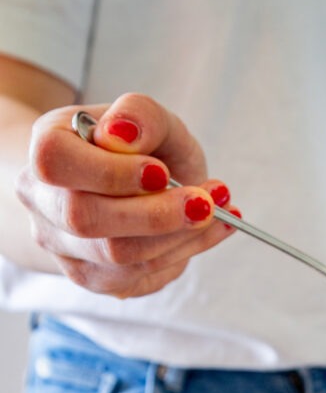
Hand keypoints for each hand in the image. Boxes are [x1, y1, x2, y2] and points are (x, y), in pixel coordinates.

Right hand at [16, 92, 235, 297]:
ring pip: (117, 255)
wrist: (135, 188)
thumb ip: (141, 114)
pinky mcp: (92, 277)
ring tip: (215, 211)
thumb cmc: (142, 150)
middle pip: (86, 218)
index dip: (110, 171)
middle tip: (206, 203)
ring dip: (178, 236)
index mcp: (46, 148)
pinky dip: (183, 252)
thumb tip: (123, 133)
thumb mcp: (152, 120)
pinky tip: (208, 231)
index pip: (56, 160)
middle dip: (155, 214)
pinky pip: (137, 275)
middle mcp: (42, 201)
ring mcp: (62, 246)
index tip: (161, 172)